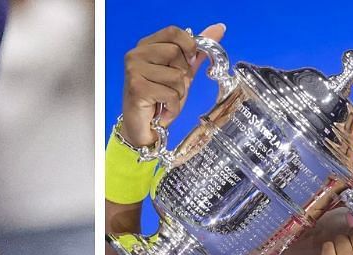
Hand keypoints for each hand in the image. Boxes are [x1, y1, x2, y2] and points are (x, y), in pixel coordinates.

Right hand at [121, 23, 225, 146]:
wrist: (141, 128)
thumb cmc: (159, 100)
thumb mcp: (181, 73)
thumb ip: (196, 52)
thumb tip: (219, 29)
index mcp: (146, 46)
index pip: (173, 32)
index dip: (188, 46)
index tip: (190, 62)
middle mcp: (136, 55)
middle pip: (175, 53)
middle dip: (182, 75)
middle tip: (171, 88)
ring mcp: (134, 71)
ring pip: (176, 76)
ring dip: (178, 94)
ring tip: (165, 101)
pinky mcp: (137, 88)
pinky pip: (171, 94)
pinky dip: (173, 107)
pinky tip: (163, 111)